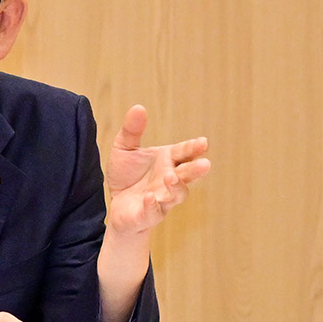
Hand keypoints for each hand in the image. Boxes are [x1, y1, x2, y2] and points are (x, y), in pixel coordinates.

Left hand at [102, 104, 210, 240]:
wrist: (118, 205)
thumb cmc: (127, 175)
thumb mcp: (124, 149)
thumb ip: (132, 130)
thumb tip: (138, 107)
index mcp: (168, 160)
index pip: (185, 152)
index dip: (194, 148)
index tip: (203, 142)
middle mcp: (170, 179)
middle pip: (188, 174)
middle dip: (196, 169)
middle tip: (205, 164)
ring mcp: (163, 198)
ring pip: (176, 194)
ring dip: (176, 187)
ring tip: (171, 177)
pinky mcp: (149, 214)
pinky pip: (154, 211)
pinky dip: (152, 204)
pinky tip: (149, 197)